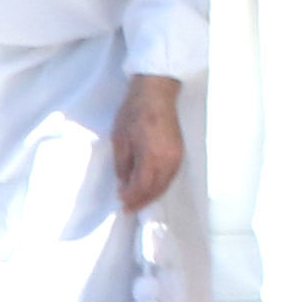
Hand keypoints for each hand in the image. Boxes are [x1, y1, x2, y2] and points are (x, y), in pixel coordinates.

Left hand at [114, 73, 186, 215]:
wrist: (157, 92)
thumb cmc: (134, 112)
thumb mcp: (120, 138)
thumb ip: (122, 164)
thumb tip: (124, 183)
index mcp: (151, 157)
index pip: (142, 186)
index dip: (131, 197)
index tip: (120, 202)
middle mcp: (168, 161)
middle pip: (156, 189)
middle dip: (142, 201)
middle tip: (128, 209)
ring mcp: (177, 157)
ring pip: (165, 185)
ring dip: (151, 195)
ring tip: (138, 202)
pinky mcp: (180, 153)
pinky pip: (170, 176)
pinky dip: (160, 186)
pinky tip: (151, 187)